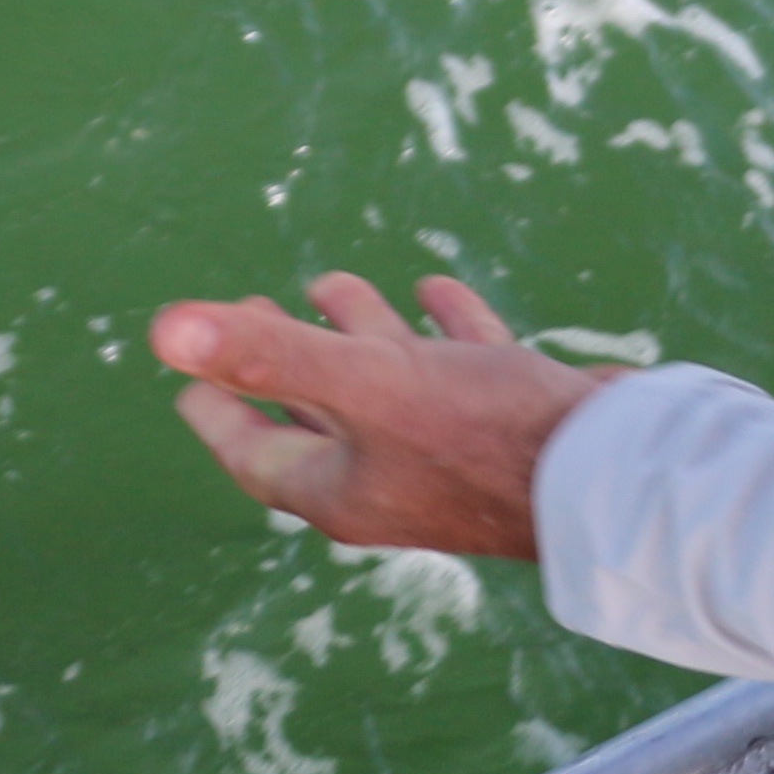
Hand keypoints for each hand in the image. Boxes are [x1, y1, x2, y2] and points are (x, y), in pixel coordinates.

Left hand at [152, 271, 614, 558]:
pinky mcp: (510, 423)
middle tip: (253, 307)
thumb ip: (269, 356)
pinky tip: (436, 293)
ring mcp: (453, 454)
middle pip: (318, 421)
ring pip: (389, 390)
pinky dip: (442, 329)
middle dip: (283, 366)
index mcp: (345, 487)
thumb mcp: (364, 384)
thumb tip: (162, 330)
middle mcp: (392, 478)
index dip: (217, 412)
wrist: (610, 471)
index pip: (257, 454)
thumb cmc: (480, 435)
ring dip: (359, 336)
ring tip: (336, 286)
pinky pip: (461, 369)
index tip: (186, 380)